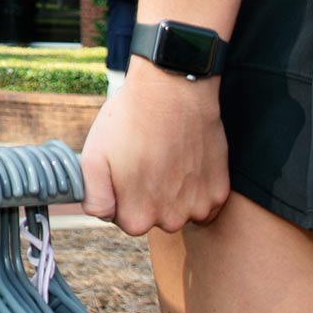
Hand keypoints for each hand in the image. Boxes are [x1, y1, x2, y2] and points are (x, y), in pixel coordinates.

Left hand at [80, 69, 230, 235]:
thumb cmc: (130, 121)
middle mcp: (170, 221)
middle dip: (147, 195)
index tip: (125, 170)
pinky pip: (203, 198)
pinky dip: (195, 184)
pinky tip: (185, 158)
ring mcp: (198, 207)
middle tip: (146, 159)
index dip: (121, 193)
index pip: (125, 219)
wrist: (172, 92)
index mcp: (137, 218)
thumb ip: (93, 197)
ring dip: (172, 191)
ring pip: (179, 208)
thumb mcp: (93, 157)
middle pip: (153, 216)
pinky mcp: (219, 192)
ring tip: (165, 156)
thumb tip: (101, 214)